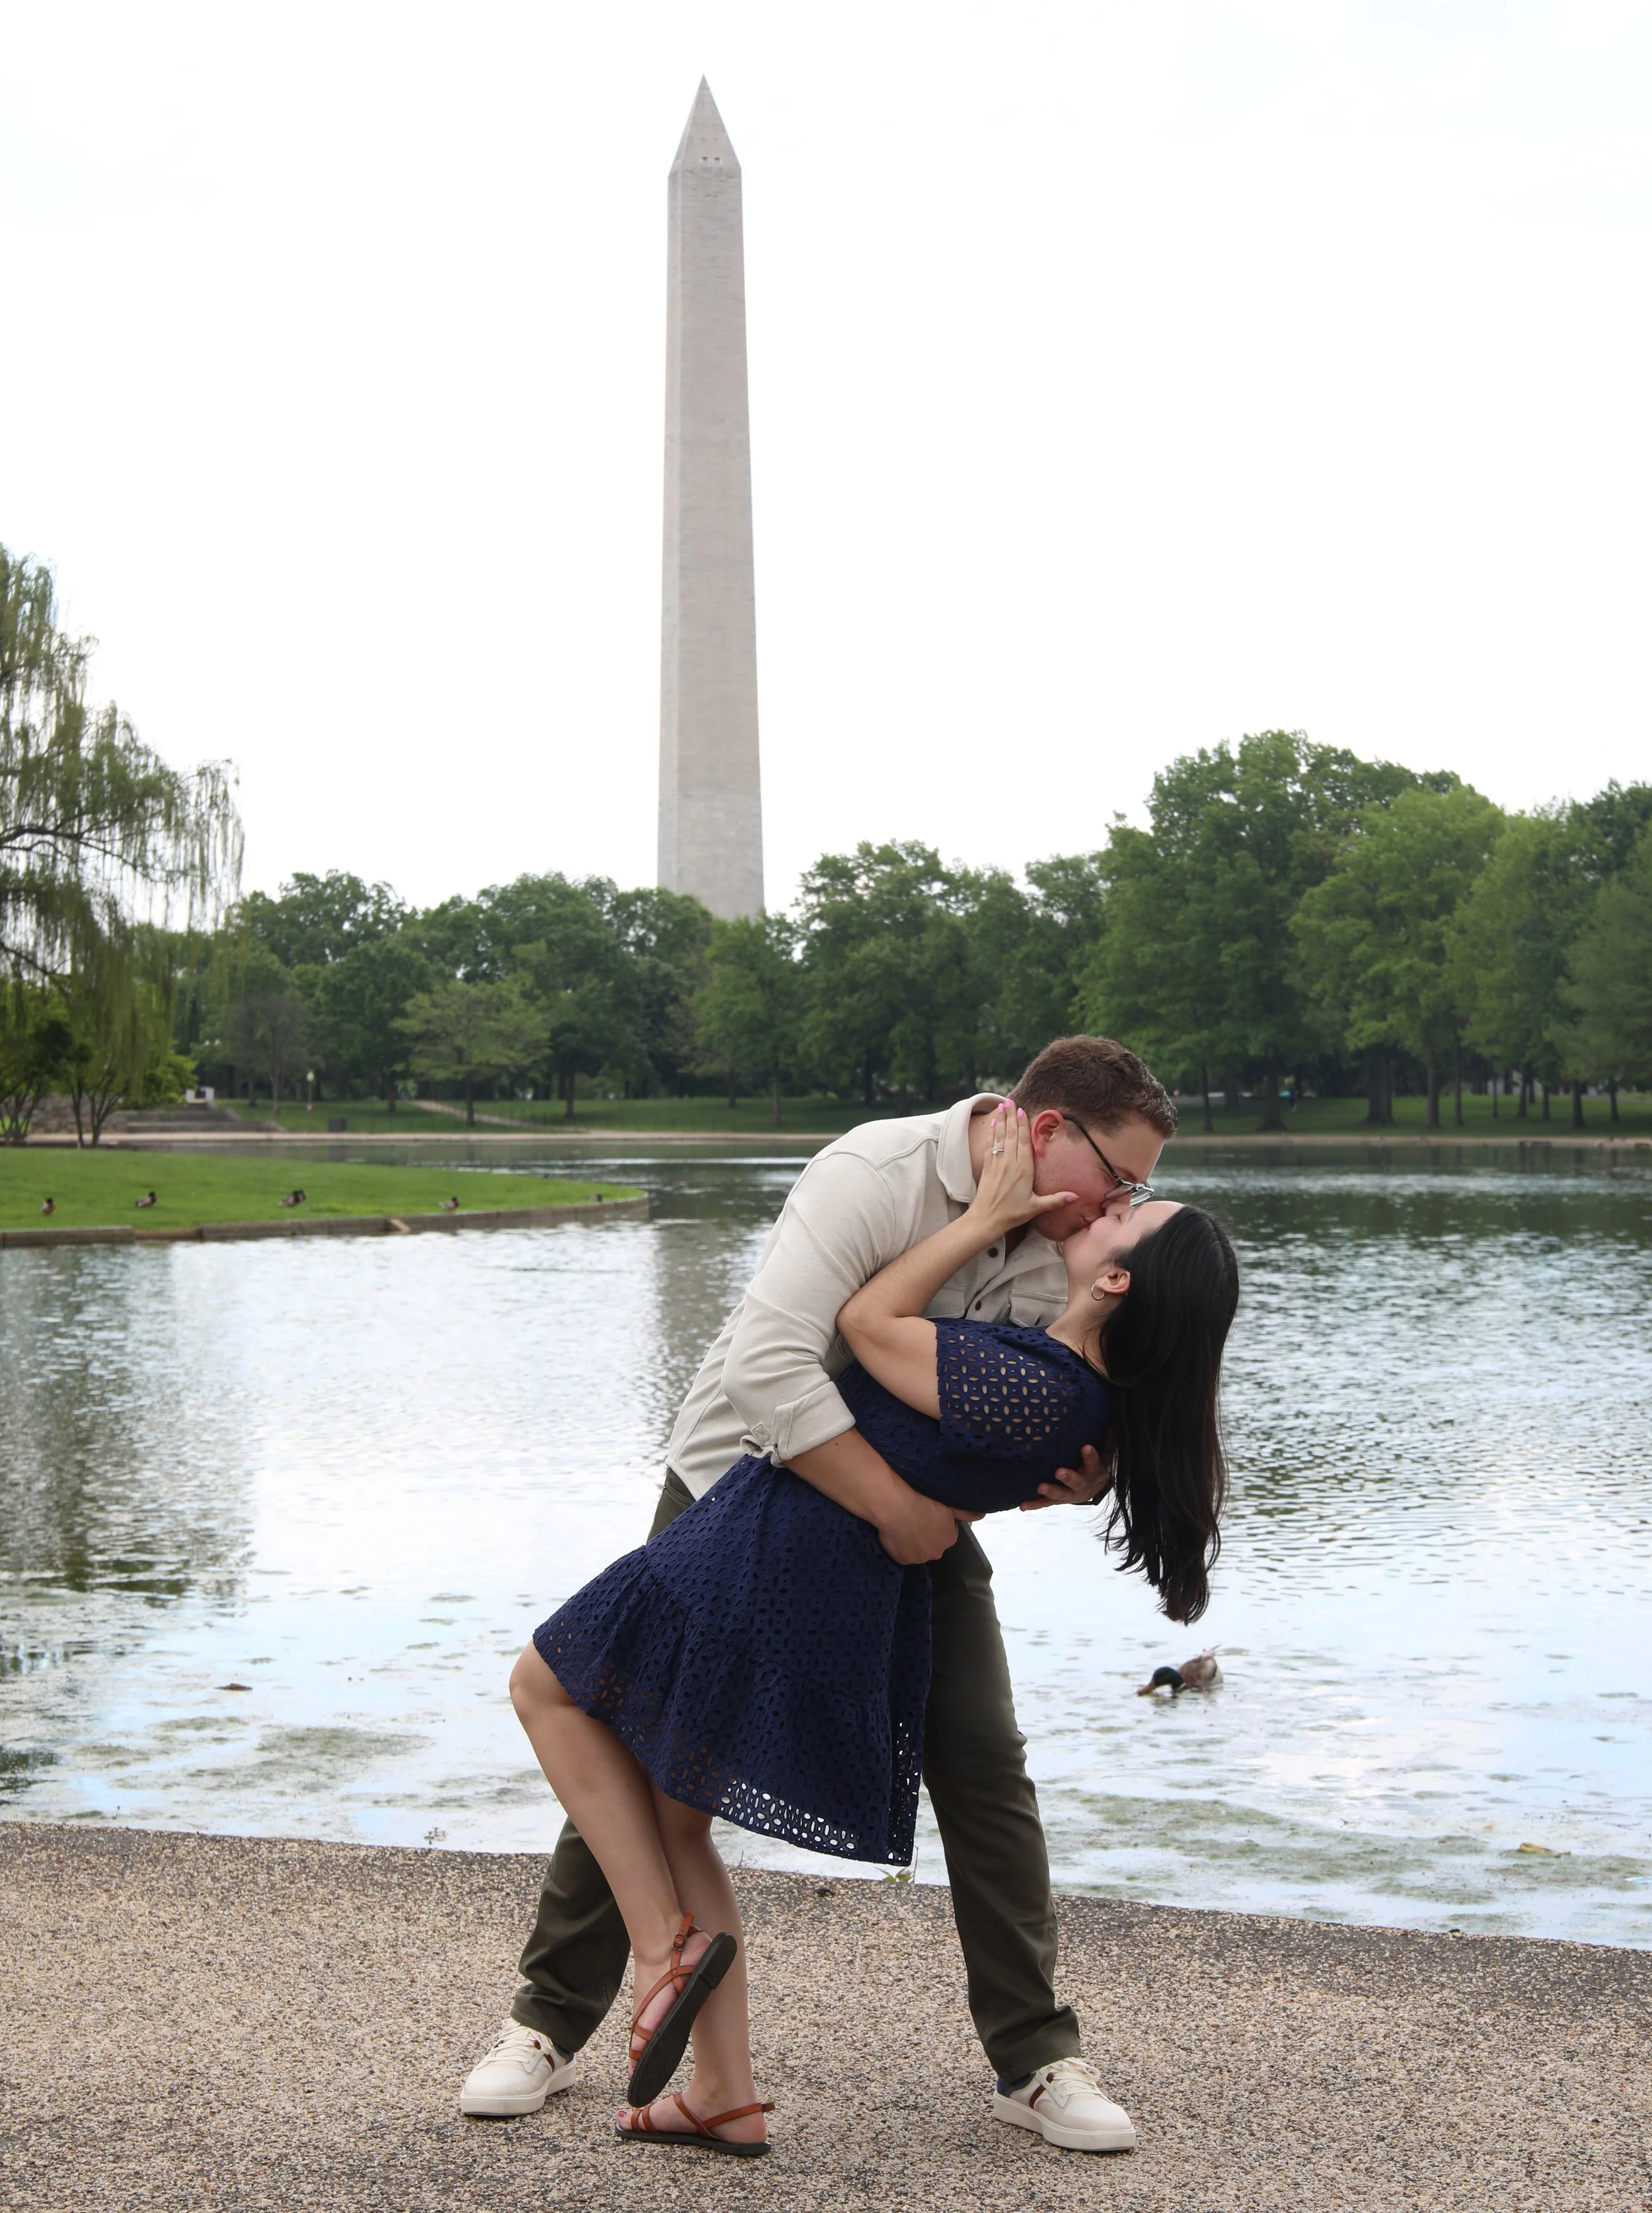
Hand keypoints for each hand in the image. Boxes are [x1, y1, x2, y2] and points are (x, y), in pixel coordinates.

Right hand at [876, 1485, 981, 1564]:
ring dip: (913, 1540)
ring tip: (905, 1523)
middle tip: (917, 1516)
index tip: (929, 1512)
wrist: (893, 1504)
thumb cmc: (921, 1499)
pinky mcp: (901, 1559)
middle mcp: (936, 1552)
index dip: (938, 1521)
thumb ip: (966, 1512)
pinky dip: (900, 1545)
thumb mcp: (948, 1503)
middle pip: (932, 1543)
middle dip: (927, 1533)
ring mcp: (917, 1557)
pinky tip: (897, 1531)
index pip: (947, 1532)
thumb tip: (982, 1515)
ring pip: (917, 1549)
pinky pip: (903, 1553)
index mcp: (949, 1538)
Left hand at [968, 1104, 1076, 1237]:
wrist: (986, 1219)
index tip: (1022, 1110)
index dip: (1023, 1125)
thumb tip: (1076, 1196)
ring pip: (999, 1137)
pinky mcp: (987, 1167)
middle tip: (1011, 1100)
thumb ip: (1056, 1200)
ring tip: (1002, 1105)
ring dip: (1000, 1120)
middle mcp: (1009, 1163)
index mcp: (1023, 1170)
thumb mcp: (1036, 1207)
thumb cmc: (1012, 1214)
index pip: (1024, 1142)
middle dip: (1011, 1116)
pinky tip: (992, 1123)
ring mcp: (996, 1164)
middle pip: (1011, 1134)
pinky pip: (989, 1145)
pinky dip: (990, 1132)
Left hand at [1020, 1442, 1110, 1511]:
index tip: (1086, 1447)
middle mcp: (1081, 1484)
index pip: (1093, 1462)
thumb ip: (1105, 1438)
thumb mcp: (1103, 1452)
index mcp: (1093, 1471)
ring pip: (1060, 1494)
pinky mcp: (1057, 1500)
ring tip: (1040, 1487)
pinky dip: (1034, 1504)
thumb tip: (1114, 1418)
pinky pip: (1045, 1503)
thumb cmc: (1095, 1464)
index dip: (1090, 1456)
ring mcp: (1069, 1494)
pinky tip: (1022, 1505)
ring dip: (1050, 1491)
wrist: (1092, 1488)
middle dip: (1068, 1477)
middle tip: (1059, 1471)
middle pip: (1076, 1481)